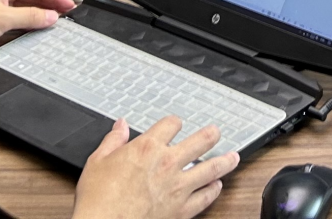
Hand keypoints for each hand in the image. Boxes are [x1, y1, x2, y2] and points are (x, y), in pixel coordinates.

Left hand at [0, 0, 73, 50]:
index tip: (70, 5)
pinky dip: (27, 20)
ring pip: (25, 6)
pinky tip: (34, 27)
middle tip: (66, 14)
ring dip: (38, 13)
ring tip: (54, 22)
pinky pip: (16, 15)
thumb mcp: (3, 18)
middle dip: (49, 4)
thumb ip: (30, 17)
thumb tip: (50, 16)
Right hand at [70, 116, 239, 218]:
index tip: (176, 124)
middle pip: (200, 141)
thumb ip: (112, 141)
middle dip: (211, 135)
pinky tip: (217, 187)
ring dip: (224, 161)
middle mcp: (167, 163)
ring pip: (211, 169)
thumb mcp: (98, 161)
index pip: (171, 124)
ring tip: (233, 157)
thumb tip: (119, 126)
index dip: (175, 122)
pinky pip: (205, 198)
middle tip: (216, 132)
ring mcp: (178, 187)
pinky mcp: (181, 209)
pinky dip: (213, 191)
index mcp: (147, 147)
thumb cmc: (99, 199)